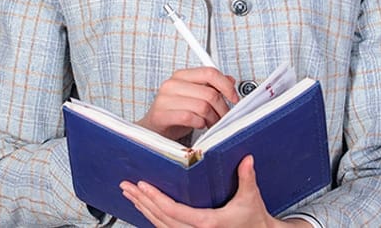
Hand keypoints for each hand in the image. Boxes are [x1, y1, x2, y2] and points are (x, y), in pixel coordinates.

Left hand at [120, 155, 306, 227]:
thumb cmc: (254, 218)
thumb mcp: (251, 198)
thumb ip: (247, 178)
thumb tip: (247, 159)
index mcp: (207, 223)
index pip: (173, 211)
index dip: (156, 198)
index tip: (142, 186)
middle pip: (160, 218)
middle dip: (141, 201)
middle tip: (126, 186)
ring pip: (160, 225)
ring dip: (143, 209)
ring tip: (130, 195)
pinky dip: (152, 218)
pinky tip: (144, 208)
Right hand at [136, 67, 239, 139]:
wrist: (152, 130)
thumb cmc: (174, 114)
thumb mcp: (195, 98)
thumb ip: (211, 87)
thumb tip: (230, 80)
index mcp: (181, 76)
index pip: (210, 72)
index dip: (226, 86)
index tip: (234, 98)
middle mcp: (172, 84)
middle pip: (209, 93)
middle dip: (222, 109)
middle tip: (223, 118)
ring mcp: (165, 99)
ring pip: (202, 107)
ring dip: (212, 119)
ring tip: (211, 123)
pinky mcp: (161, 114)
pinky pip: (189, 118)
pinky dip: (200, 124)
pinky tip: (199, 125)